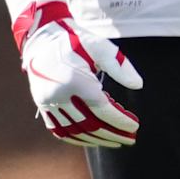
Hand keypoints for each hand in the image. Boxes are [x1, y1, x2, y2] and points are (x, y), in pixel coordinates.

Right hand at [11, 0, 142, 147]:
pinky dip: (77, 138)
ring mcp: (48, 102)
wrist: (42, 38)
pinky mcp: (42, 106)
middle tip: (131, 138)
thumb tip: (138, 85)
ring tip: (115, 141)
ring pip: (76, 131)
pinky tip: (92, 138)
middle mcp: (60, 94)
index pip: (102, 110)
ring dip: (97, 139)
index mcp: (76, 80)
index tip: (135, 126)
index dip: (120, 121)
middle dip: (114, 134)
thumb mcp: (100, 46)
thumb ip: (119, 66)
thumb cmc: (75, 40)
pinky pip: (60, 130)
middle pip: (91, 124)